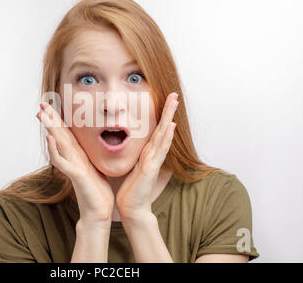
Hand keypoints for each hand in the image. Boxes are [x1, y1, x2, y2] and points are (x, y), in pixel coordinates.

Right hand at [36, 102, 114, 225]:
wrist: (99, 212)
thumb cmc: (98, 192)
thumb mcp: (96, 168)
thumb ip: (90, 156)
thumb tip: (92, 146)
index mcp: (78, 155)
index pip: (66, 134)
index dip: (58, 120)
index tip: (51, 106)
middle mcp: (72, 159)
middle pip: (59, 135)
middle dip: (50, 119)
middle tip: (42, 104)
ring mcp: (71, 166)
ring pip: (57, 144)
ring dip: (49, 129)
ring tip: (42, 114)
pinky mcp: (74, 175)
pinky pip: (62, 161)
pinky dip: (54, 150)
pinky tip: (50, 138)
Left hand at [115, 92, 178, 222]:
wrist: (132, 208)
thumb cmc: (131, 189)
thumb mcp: (131, 165)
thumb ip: (134, 155)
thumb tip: (127, 142)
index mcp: (148, 153)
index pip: (156, 130)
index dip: (161, 115)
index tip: (165, 98)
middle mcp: (153, 154)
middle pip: (163, 128)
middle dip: (169, 111)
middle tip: (175, 94)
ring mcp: (154, 161)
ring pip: (164, 135)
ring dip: (169, 118)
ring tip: (174, 102)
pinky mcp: (151, 169)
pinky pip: (159, 151)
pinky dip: (165, 138)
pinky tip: (170, 126)